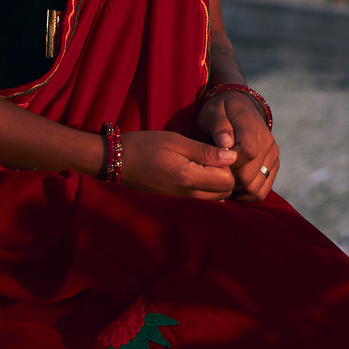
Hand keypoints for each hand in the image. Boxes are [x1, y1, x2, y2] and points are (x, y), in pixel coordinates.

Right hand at [115, 129, 235, 199]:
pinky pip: (201, 203)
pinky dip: (204, 193)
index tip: (215, 153)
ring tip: (200, 168)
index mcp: (187, 178)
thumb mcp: (176, 141)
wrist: (115, 162)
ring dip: (215, 185)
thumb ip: (205, 151)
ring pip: (215, 201)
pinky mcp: (175, 207)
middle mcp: (186, 196)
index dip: (227, 165)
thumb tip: (232, 157)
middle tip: (209, 160)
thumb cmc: (145, 146)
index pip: (227, 180)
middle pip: (224, 193)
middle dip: (223, 176)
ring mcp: (179, 204)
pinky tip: (192, 178)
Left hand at [201, 91, 279, 202]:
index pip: (248, 153)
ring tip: (224, 178)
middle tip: (215, 171)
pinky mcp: (273, 166)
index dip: (229, 162)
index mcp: (252, 128)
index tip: (216, 158)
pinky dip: (246, 193)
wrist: (241, 107)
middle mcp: (268, 143)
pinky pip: (261, 192)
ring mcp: (273, 156)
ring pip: (256, 189)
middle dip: (228, 179)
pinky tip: (234, 184)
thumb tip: (225, 143)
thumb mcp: (214, 111)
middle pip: (249, 177)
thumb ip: (218, 125)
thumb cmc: (222, 110)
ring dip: (237, 189)